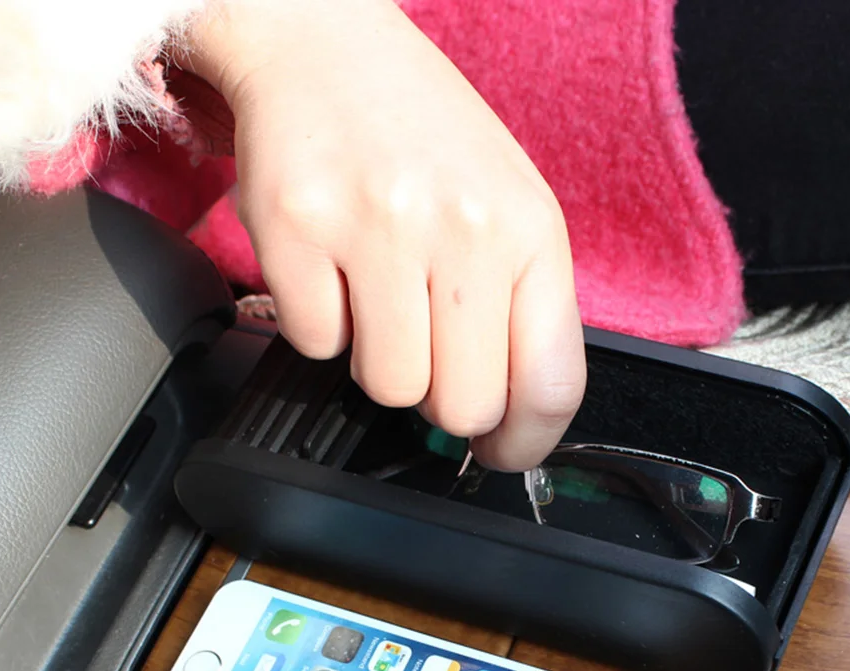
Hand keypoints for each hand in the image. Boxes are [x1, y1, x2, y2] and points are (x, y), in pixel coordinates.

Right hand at [183, 0, 585, 469]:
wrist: (320, 41)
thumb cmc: (420, 134)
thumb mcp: (503, 206)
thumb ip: (514, 311)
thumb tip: (496, 424)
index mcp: (530, 229)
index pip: (552, 385)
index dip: (523, 442)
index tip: (499, 451)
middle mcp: (463, 228)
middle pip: (464, 406)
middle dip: (440, 398)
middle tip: (425, 348)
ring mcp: (377, 228)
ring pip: (388, 386)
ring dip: (378, 358)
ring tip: (375, 292)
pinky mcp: (297, 231)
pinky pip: (315, 344)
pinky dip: (319, 322)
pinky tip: (330, 266)